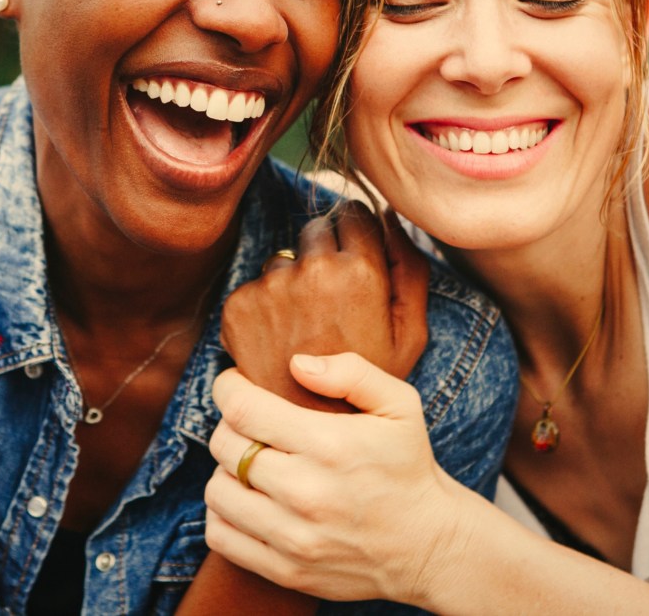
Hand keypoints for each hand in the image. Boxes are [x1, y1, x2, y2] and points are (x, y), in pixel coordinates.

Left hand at [204, 353, 466, 604]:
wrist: (430, 545)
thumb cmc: (408, 466)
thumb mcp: (400, 404)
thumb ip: (351, 372)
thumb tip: (296, 364)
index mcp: (330, 445)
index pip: (244, 410)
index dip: (228, 389)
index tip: (235, 384)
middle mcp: (306, 492)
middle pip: (225, 446)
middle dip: (229, 424)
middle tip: (249, 422)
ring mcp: (293, 537)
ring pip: (217, 491)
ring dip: (226, 469)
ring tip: (250, 463)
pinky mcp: (286, 570)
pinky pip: (221, 536)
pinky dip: (223, 514)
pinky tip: (247, 499)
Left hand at [221, 203, 427, 409]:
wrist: (313, 435)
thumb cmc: (369, 387)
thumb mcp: (410, 334)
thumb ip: (410, 268)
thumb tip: (391, 216)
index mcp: (360, 272)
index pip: (353, 213)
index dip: (357, 235)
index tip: (356, 260)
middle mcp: (312, 272)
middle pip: (316, 229)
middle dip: (324, 255)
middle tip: (331, 304)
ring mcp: (271, 288)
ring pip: (283, 260)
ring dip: (292, 282)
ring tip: (306, 331)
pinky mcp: (238, 307)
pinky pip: (254, 287)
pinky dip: (264, 308)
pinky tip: (280, 343)